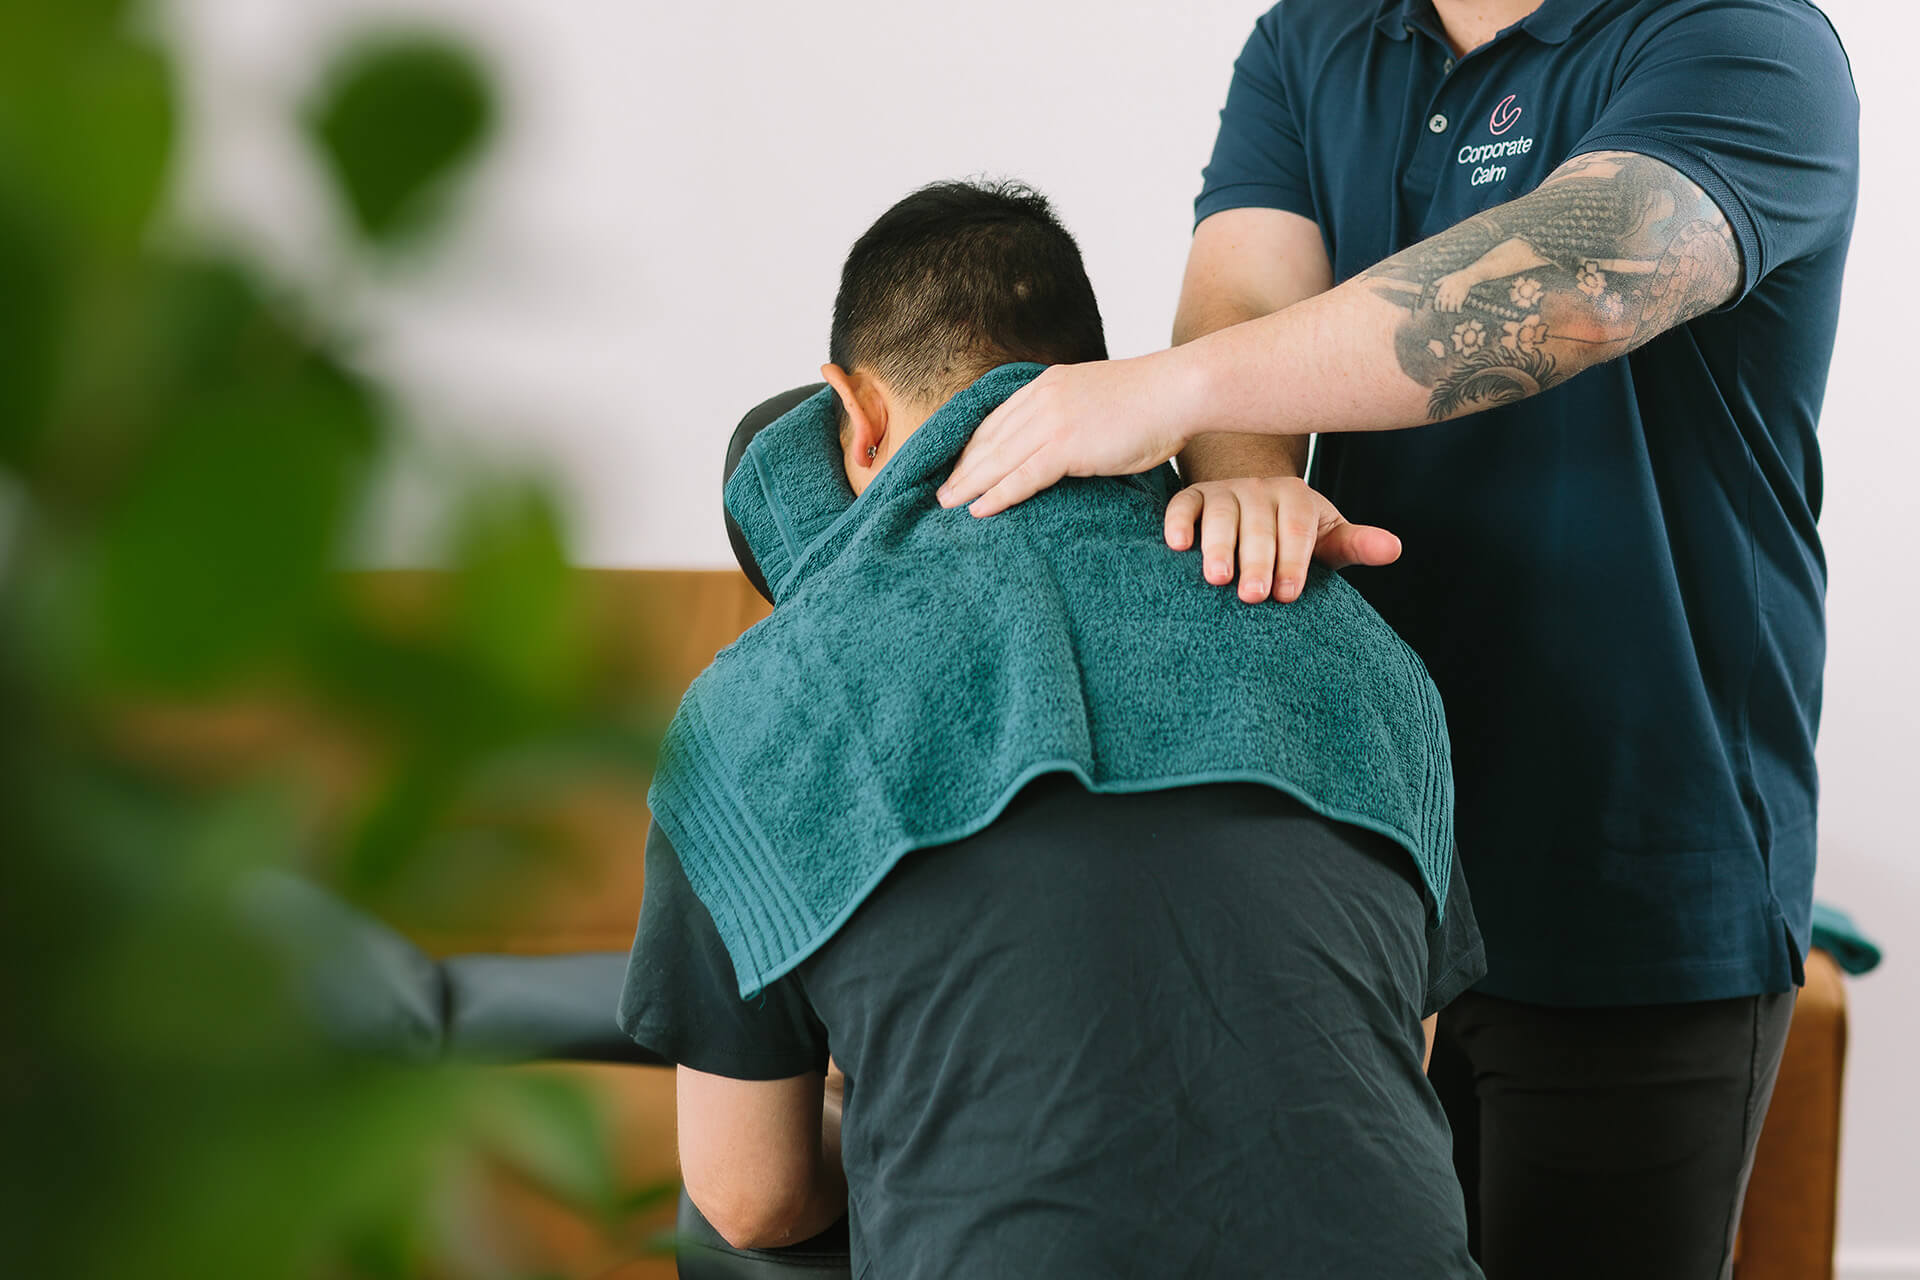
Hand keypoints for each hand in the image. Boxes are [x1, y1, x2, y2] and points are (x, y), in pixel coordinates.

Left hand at [937, 355, 1197, 516]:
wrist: (1178, 391)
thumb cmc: (1151, 403)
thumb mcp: (1099, 400)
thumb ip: (1074, 416)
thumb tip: (1069, 443)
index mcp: (1048, 385)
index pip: (998, 418)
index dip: (973, 445)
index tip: (956, 465)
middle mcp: (1042, 397)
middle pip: (989, 438)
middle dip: (962, 467)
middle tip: (940, 492)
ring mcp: (1052, 419)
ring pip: (998, 458)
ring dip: (969, 483)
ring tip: (947, 505)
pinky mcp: (1067, 444)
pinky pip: (1022, 475)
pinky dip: (997, 494)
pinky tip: (978, 508)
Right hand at [1165, 475, 1401, 602]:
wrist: (1254, 507)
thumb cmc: (1295, 537)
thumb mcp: (1328, 540)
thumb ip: (1357, 546)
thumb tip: (1394, 549)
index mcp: (1296, 497)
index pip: (1296, 529)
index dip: (1293, 561)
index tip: (1288, 595)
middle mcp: (1260, 488)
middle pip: (1258, 525)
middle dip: (1256, 562)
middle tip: (1253, 597)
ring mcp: (1225, 491)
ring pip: (1220, 514)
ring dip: (1217, 547)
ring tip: (1217, 578)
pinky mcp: (1193, 497)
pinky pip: (1183, 504)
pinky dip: (1178, 522)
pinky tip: (1176, 546)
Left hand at [1432, 270, 1473, 311]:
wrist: (1467, 276)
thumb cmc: (1456, 277)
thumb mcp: (1446, 277)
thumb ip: (1439, 281)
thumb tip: (1433, 284)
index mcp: (1443, 289)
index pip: (1437, 300)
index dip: (1436, 306)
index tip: (1437, 310)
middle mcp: (1448, 292)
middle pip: (1443, 305)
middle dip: (1443, 310)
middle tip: (1444, 311)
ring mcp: (1455, 295)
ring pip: (1450, 307)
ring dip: (1451, 310)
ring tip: (1452, 311)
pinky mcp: (1461, 297)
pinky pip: (1458, 306)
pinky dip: (1458, 310)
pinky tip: (1459, 311)